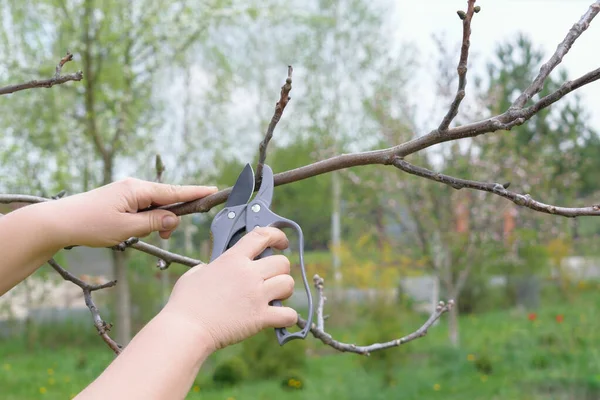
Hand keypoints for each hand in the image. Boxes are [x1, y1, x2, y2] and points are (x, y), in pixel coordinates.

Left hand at [46, 178, 216, 247]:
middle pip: (166, 198)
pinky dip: (147, 219)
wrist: (59, 222)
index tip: (214, 190)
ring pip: (154, 205)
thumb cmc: (91, 224)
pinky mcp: (120, 199)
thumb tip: (175, 218)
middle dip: (172, 216)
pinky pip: (143, 207)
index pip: (174, 192)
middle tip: (166, 235)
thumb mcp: (127, 228)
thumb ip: (154, 223)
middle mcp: (135, 186)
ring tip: (146, 235)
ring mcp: (127, 192)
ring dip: (157, 220)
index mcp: (138, 189)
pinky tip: (138, 229)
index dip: (195, 192)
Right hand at [163, 227, 297, 350]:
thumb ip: (211, 266)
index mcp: (233, 259)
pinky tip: (280, 318)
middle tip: (272, 278)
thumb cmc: (185, 303)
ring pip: (288, 284)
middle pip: (282, 262)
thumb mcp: (196, 273)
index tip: (281, 242)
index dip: (277, 235)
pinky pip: (288, 314)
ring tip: (275, 297)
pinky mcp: (260, 318)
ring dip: (285, 290)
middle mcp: (248, 274)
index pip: (262, 236)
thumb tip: (214, 269)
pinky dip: (287, 317)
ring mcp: (256, 295)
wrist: (186, 329)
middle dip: (281, 270)